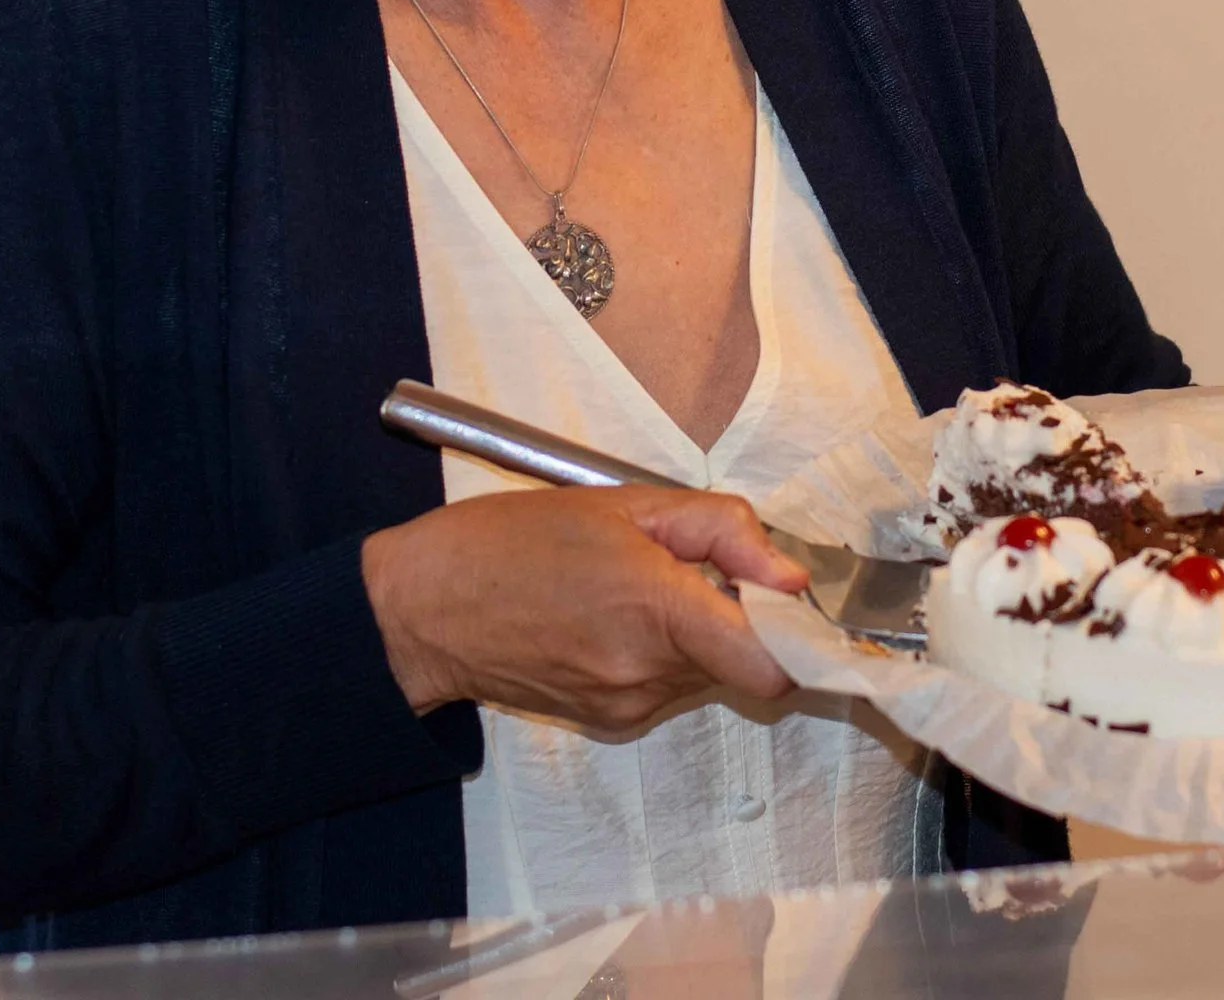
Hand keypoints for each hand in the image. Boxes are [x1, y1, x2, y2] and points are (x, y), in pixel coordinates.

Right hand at [361, 485, 807, 732]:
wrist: (424, 609)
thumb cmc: (509, 542)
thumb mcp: (618, 501)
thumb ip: (718, 530)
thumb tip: (788, 572)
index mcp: (655, 608)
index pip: (773, 660)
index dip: (799, 632)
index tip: (788, 597)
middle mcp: (647, 673)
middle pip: (746, 661)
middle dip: (740, 615)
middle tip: (693, 566)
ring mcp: (628, 706)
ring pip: (709, 673)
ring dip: (700, 633)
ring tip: (639, 585)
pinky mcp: (610, 721)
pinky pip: (669, 687)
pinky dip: (663, 653)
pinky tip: (612, 616)